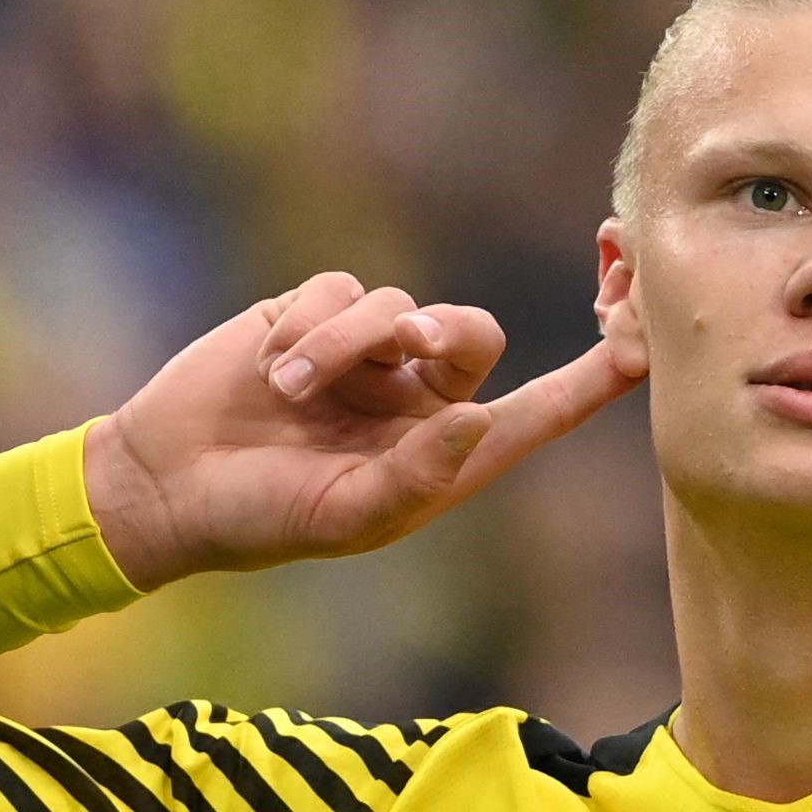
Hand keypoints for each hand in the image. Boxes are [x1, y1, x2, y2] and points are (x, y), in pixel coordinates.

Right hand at [82, 273, 644, 588]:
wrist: (165, 484)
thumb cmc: (263, 519)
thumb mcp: (344, 515)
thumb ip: (418, 473)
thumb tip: (482, 415)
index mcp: (441, 455)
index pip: (534, 412)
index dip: (591, 381)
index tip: (646, 346)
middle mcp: (415, 400)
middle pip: (474, 332)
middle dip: (449, 331)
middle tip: (413, 345)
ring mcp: (366, 357)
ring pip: (397, 308)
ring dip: (346, 344)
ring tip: (289, 391)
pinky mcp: (311, 318)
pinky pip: (341, 292)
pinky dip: (310, 327)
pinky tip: (270, 368)